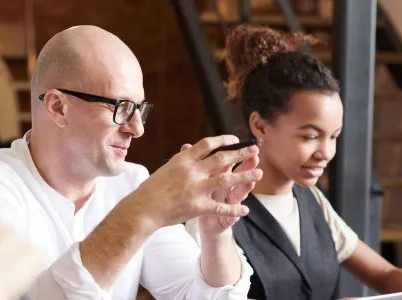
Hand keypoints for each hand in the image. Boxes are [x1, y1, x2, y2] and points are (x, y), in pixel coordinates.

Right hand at [124, 135, 262, 230]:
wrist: (142, 209)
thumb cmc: (152, 189)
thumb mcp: (167, 168)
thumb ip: (182, 159)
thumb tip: (190, 149)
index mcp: (183, 159)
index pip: (208, 144)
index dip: (224, 140)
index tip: (235, 139)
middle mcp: (191, 171)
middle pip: (222, 159)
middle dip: (241, 153)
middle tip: (255, 149)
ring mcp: (195, 189)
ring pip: (226, 180)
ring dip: (245, 176)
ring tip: (259, 173)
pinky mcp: (197, 206)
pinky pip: (220, 207)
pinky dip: (234, 209)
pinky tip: (245, 209)